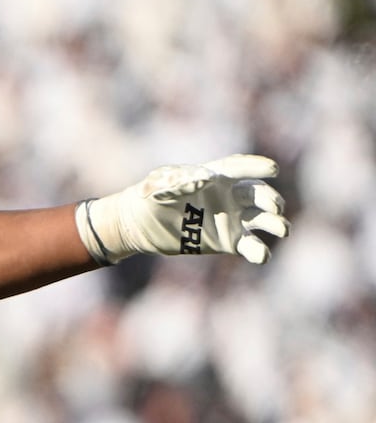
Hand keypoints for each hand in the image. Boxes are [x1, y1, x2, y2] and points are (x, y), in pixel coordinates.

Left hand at [76, 154, 288, 264]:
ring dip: (275, 223)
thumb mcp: (158, 184)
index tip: (272, 168)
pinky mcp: (228, 242)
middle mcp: (229, 196)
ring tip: (282, 229)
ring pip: (261, 219)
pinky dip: (258, 251)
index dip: (257, 167)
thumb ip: (179, 179)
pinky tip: (262, 256)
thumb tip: (205, 178)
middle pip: (257, 194)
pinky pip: (249, 245)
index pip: (240, 168)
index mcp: (215, 175)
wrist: (140, 225)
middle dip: (269, 199)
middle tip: (273, 206)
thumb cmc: (149, 197)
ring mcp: (231, 218)